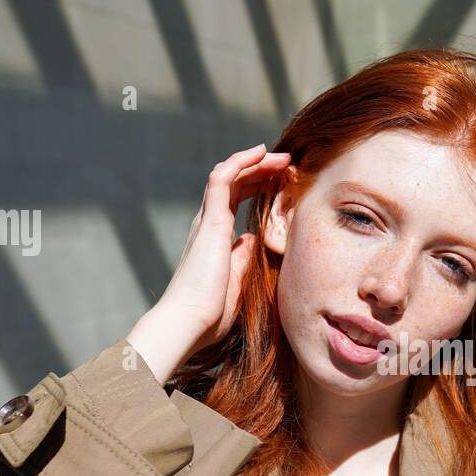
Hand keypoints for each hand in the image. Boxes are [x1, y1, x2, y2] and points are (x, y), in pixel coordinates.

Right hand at [127, 143, 290, 383]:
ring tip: (280, 156)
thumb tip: (252, 240)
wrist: (188, 323)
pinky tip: (260, 152)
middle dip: (261, 170)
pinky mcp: (210, 222)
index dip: (258, 185)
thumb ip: (242, 258)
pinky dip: (240, 161)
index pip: (236, 200)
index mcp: (215, 238)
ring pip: (229, 174)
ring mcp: (207, 221)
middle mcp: (208, 224)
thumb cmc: (210, 313)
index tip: (281, 180)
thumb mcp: (236, 281)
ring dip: (255, 161)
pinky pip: (222, 179)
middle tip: (287, 163)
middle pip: (235, 183)